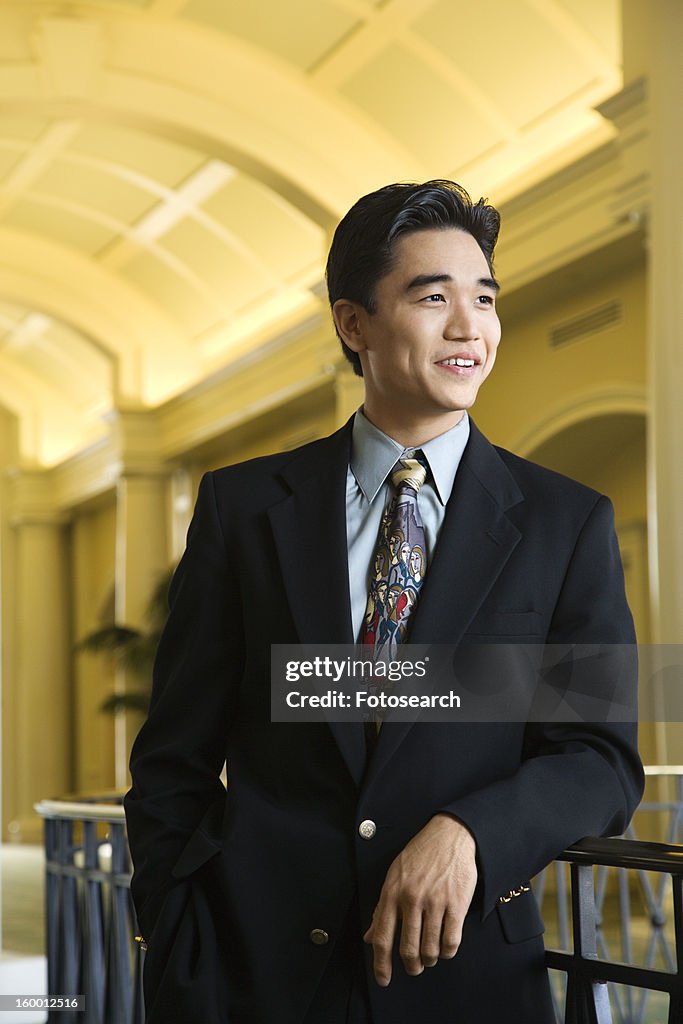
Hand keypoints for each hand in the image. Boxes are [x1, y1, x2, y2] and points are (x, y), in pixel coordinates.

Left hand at [363, 814, 476, 986]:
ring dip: (430, 959)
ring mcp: (434, 901)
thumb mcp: (394, 876)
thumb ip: (382, 908)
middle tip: (414, 967)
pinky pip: (451, 941)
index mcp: (392, 892)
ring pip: (430, 949)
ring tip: (430, 956)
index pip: (381, 937)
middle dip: (411, 966)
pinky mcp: (456, 903)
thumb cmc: (420, 856)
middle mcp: (411, 898)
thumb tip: (369, 937)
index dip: (381, 964)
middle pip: (408, 948)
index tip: (383, 979)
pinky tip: (446, 947)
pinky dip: (448, 952)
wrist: (449, 835)